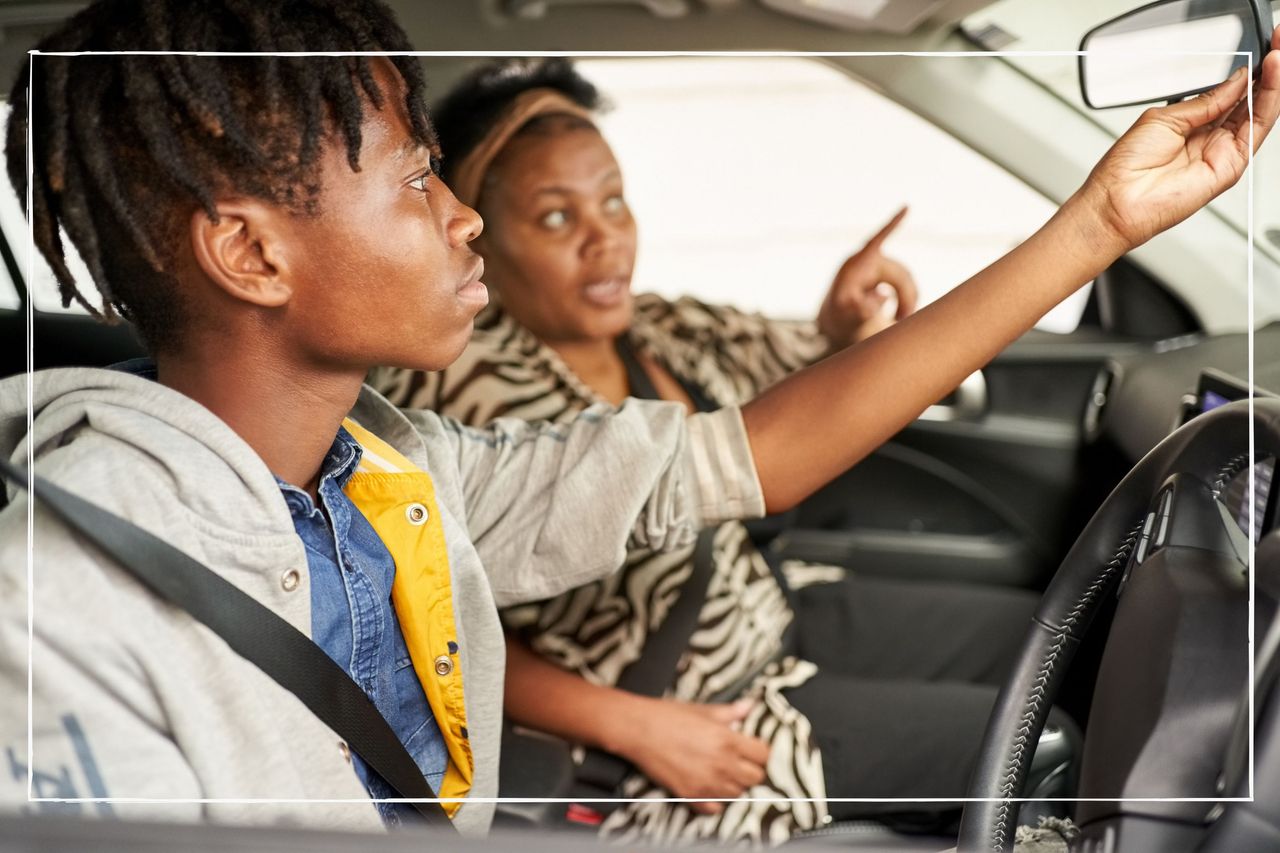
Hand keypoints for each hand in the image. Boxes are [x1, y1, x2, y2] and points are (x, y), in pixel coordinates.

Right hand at [615, 697, 769, 814]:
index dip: (760, 752)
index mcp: (727, 740)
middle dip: (750, 769)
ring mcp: (706, 782)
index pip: (763, 755)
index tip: (753, 749)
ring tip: (721, 771)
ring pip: (737, 794)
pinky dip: (715, 800)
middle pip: (755, 777)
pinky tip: (708, 786)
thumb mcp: (702, 709)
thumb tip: (748, 707)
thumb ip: (730, 712)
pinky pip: (715, 808)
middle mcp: (721, 764)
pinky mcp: (690, 795)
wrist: (637, 729)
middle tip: (739, 761)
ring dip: (733, 784)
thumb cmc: (666, 716)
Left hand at [817, 206, 917, 348]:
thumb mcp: (844, 316)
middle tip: (902, 320)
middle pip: (900, 273)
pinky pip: (905, 283)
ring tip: (898, 321)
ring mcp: (880, 266)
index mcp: (856, 263)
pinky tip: (900, 315)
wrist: (838, 319)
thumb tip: (880, 297)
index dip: (892, 224)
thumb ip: (858, 309)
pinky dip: (907, 299)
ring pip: (906, 279)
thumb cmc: (839, 314)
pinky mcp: (887, 275)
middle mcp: (870, 260)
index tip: (906, 207)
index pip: (876, 240)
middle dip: (906, 297)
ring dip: (908, 300)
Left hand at [1079, 26, 1279, 252]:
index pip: (1227, 96)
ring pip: (1258, 113)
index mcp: (1190, 126)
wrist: (1116, 200)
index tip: (1256, 51)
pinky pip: (1256, 130)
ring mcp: (1221, 152)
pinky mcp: (1230, 166)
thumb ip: (1203, 101)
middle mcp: (1208, 139)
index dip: (1243, 74)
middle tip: (1276, 46)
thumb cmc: (1126, 167)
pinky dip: (1268, 102)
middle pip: (1247, 102)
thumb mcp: (1164, 118)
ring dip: (1271, 84)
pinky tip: (1270, 80)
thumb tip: (1234, 82)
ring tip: (1277, 57)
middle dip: (1263, 74)